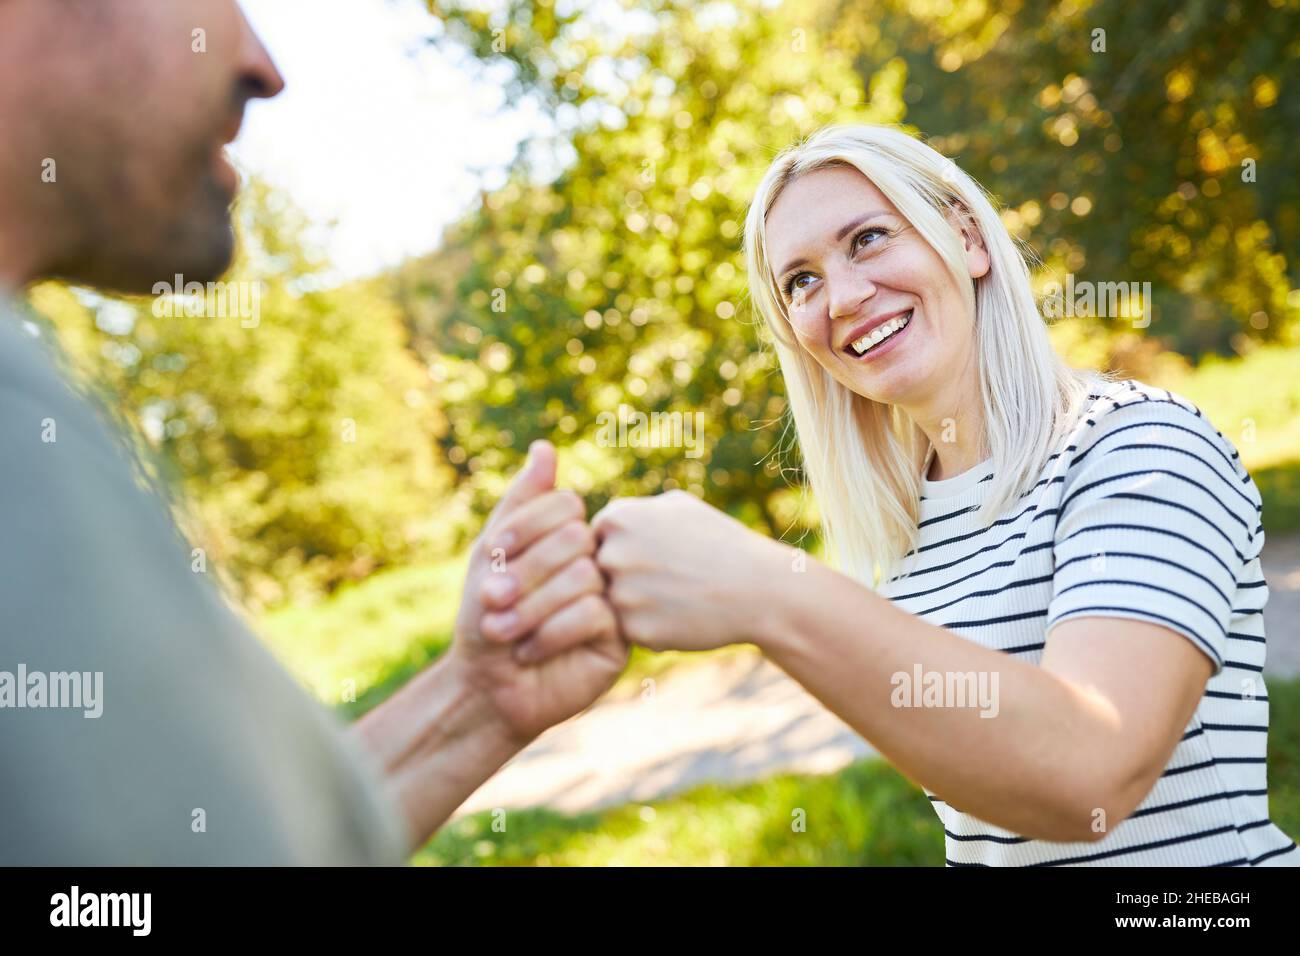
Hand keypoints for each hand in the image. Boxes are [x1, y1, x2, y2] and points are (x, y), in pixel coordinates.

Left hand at [449, 441, 627, 742]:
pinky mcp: (619, 639)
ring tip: (500, 630)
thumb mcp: (494, 553)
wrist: (488, 686)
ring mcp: (611, 601)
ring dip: (532, 605)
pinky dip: (551, 631)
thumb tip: (544, 446)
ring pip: (582, 576)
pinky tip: (528, 650)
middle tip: (491, 599)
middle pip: (573, 539)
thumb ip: (521, 503)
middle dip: (525, 571)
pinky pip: (594, 615)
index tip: (493, 553)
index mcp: (569, 538)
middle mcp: (596, 563)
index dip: (527, 526)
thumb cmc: (485, 617)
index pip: (563, 505)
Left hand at [590, 489, 785, 652]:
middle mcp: (611, 554)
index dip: (622, 550)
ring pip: (610, 605)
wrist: (758, 588)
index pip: (593, 540)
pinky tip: (680, 616)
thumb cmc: (719, 542)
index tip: (653, 555)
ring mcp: (621, 594)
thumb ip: (633, 511)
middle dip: (622, 579)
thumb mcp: (678, 506)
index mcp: (617, 518)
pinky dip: (651, 629)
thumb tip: (604, 521)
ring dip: (634, 606)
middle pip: (595, 574)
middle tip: (664, 580)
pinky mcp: (635, 630)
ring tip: (674, 597)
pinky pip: (629, 631)